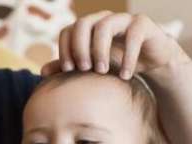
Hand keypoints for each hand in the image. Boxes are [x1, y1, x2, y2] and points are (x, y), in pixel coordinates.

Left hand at [41, 11, 181, 79]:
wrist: (149, 61)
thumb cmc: (116, 62)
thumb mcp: (90, 67)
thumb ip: (69, 66)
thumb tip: (42, 71)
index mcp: (87, 28)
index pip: (67, 31)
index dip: (65, 49)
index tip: (70, 70)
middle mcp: (102, 19)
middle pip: (82, 24)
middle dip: (80, 48)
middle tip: (84, 69)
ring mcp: (123, 19)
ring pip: (104, 26)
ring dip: (100, 51)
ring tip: (103, 72)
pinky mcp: (143, 24)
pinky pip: (133, 34)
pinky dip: (128, 57)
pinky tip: (124, 76)